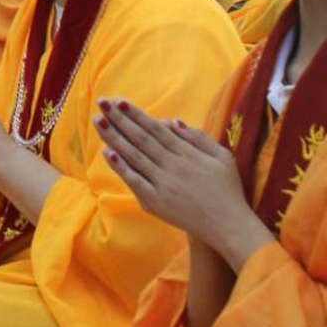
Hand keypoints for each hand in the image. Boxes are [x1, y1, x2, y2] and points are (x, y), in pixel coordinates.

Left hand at [95, 99, 263, 263]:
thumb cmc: (228, 190)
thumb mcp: (222, 157)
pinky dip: (121, 167)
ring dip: (114, 137)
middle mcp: (173, 166)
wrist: (228, 226)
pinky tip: (107, 153)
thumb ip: (199, 137)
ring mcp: (163, 184)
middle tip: (102, 102)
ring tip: (98, 121)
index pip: (156, 128)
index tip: (119, 100)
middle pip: (141, 138)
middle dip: (119, 119)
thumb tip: (172, 121)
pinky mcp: (157, 203)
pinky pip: (135, 181)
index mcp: (187, 153)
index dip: (136, 114)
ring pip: (134, 156)